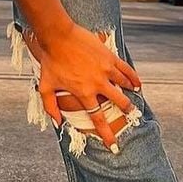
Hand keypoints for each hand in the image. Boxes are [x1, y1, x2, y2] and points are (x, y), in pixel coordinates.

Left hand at [25, 23, 141, 149]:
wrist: (58, 36)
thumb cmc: (51, 60)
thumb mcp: (45, 86)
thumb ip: (50, 106)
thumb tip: (57, 123)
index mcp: (84, 93)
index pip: (98, 118)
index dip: (107, 134)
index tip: (114, 145)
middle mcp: (98, 84)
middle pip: (118, 101)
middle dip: (127, 110)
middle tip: (132, 115)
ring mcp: (106, 69)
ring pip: (124, 85)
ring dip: (131, 92)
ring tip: (136, 96)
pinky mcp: (109, 57)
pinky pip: (126, 69)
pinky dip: (133, 77)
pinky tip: (138, 82)